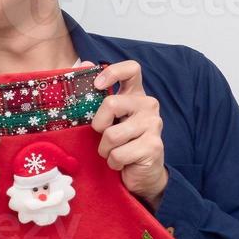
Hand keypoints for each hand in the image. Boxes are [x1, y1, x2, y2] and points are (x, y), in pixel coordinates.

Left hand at [89, 60, 168, 209]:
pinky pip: (118, 153)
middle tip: (104, 136)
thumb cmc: (120, 144)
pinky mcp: (153, 146)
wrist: (141, 175)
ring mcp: (154, 125)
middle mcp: (148, 105)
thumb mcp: (107, 119)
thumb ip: (96, 95)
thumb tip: (84, 64)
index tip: (97, 85)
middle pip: (111, 103)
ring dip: (105, 149)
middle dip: (99, 125)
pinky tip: (122, 163)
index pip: (132, 69)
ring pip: (112, 134)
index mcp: (135, 95)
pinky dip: (114, 162)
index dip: (112, 72)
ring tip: (114, 152)